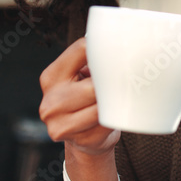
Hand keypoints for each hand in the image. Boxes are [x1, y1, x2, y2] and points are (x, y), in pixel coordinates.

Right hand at [39, 37, 119, 180]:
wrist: (83, 139)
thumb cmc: (86, 100)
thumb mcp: (80, 76)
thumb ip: (91, 60)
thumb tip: (124, 40)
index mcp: (51, 77)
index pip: (81, 50)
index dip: (105, 49)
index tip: (123, 48)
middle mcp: (51, 101)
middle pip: (94, 84)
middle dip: (112, 82)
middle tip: (129, 78)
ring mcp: (62, 124)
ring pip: (102, 106)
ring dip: (115, 101)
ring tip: (121, 96)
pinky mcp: (80, 141)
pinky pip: (107, 123)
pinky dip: (116, 117)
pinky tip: (116, 114)